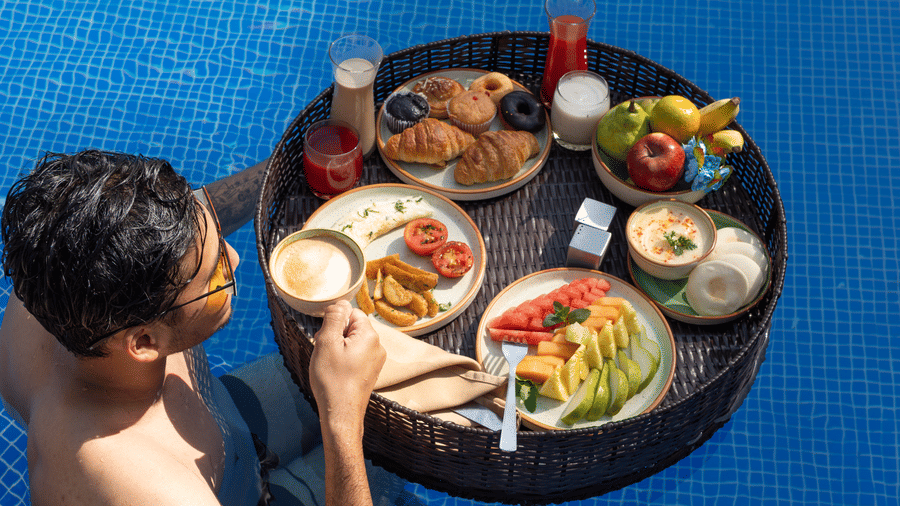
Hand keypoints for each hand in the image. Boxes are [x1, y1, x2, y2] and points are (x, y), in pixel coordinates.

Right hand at [309, 300, 385, 436]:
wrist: (341, 414)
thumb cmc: (332, 380)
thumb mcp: (327, 343)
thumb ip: (334, 318)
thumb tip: (341, 303)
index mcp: (370, 336)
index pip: (351, 313)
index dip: (334, 322)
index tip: (324, 337)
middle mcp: (378, 346)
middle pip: (352, 327)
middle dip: (335, 335)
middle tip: (325, 352)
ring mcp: (376, 360)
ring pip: (352, 342)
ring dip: (337, 348)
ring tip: (329, 364)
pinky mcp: (371, 372)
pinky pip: (356, 356)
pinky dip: (343, 360)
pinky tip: (335, 372)